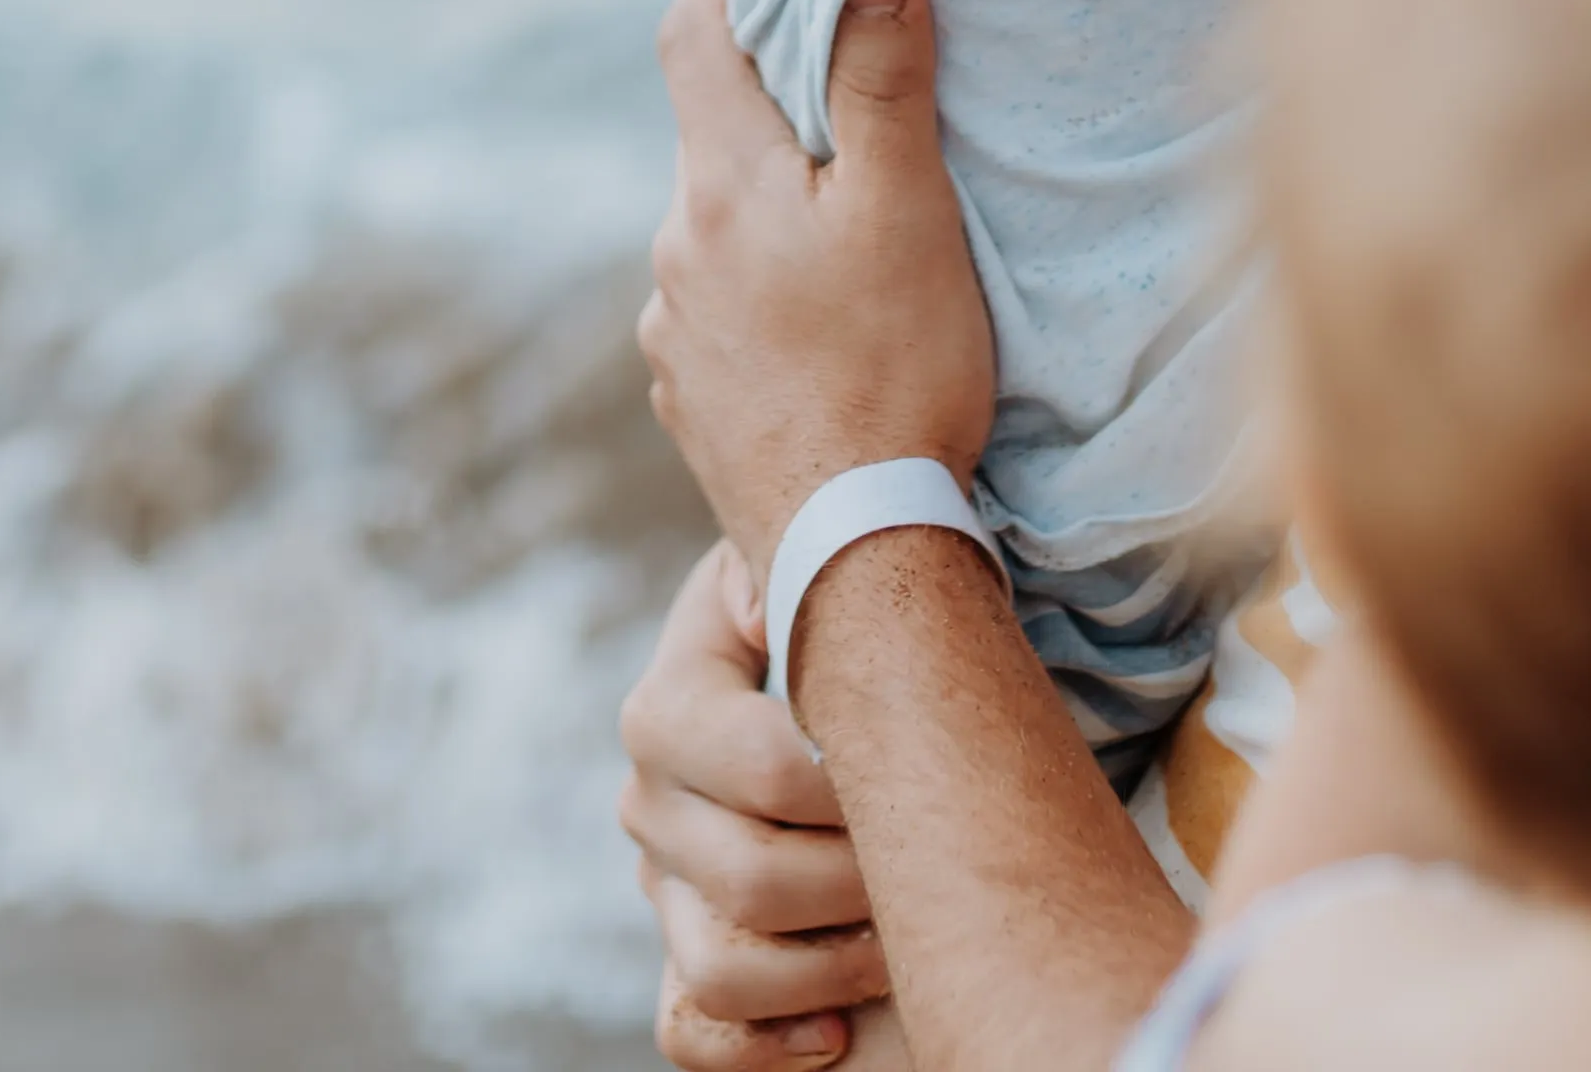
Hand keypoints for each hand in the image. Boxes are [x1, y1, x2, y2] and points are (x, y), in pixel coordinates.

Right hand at [617, 540, 890, 1069]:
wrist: (860, 687)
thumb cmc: (869, 630)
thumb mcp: (840, 576)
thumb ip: (824, 568)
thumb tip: (809, 585)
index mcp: (674, 697)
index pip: (753, 765)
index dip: (847, 792)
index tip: (917, 775)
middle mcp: (652, 796)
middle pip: (749, 879)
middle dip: (865, 886)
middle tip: (937, 867)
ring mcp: (662, 888)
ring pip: (723, 967)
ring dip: (835, 968)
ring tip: (906, 942)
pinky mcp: (685, 964)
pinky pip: (691, 1032)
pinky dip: (766, 1045)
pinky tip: (836, 1026)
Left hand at [642, 0, 993, 561]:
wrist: (851, 552)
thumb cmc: (894, 371)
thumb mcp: (907, 211)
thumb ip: (882, 82)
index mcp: (720, 187)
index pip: (691, 34)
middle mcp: (674, 250)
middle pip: (711, 133)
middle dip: (769, 100)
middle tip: (847, 86)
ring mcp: (672, 332)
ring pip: (717, 226)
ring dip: (770, 205)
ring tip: (852, 228)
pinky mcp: (689, 398)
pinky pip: (718, 308)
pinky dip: (764, 287)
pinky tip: (824, 323)